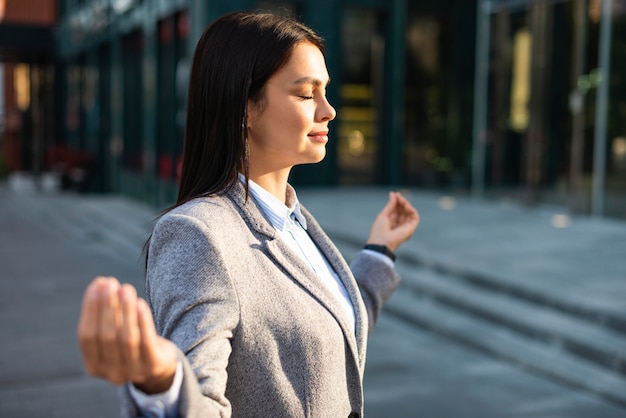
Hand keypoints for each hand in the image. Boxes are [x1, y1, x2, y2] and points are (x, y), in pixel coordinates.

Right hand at [77, 276, 177, 393]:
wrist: (158, 366)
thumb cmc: (130, 342)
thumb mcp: (113, 333)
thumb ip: (104, 313)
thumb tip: (100, 283)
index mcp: (93, 367)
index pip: (86, 336)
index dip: (90, 309)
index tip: (96, 285)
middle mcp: (111, 374)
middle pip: (107, 336)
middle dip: (108, 306)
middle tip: (111, 283)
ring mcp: (133, 372)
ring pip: (127, 338)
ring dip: (126, 310)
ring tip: (126, 288)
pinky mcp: (153, 366)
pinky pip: (147, 341)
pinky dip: (143, 321)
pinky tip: (140, 303)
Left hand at [367, 191, 419, 251]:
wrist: (381, 242)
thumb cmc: (379, 230)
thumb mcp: (383, 215)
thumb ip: (390, 205)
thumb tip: (393, 194)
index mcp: (391, 223)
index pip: (397, 209)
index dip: (397, 201)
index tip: (395, 194)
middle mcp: (399, 225)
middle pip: (403, 210)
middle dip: (402, 202)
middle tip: (398, 196)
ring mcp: (405, 227)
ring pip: (409, 212)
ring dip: (406, 205)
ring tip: (402, 201)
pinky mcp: (411, 229)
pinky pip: (415, 217)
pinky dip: (412, 210)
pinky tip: (407, 206)